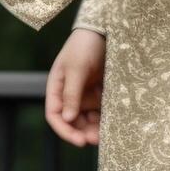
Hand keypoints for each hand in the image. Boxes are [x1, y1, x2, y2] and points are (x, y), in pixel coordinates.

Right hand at [45, 28, 104, 146]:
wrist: (106, 29)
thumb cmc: (85, 45)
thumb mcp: (76, 69)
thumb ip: (71, 94)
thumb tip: (66, 119)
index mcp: (57, 87)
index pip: (55, 115)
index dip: (64, 131)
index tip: (79, 141)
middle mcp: (70, 94)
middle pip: (72, 121)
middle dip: (82, 132)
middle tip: (97, 140)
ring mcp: (86, 94)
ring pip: (88, 119)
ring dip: (95, 129)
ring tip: (107, 135)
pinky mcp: (100, 92)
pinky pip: (102, 111)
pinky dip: (106, 119)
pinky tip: (114, 124)